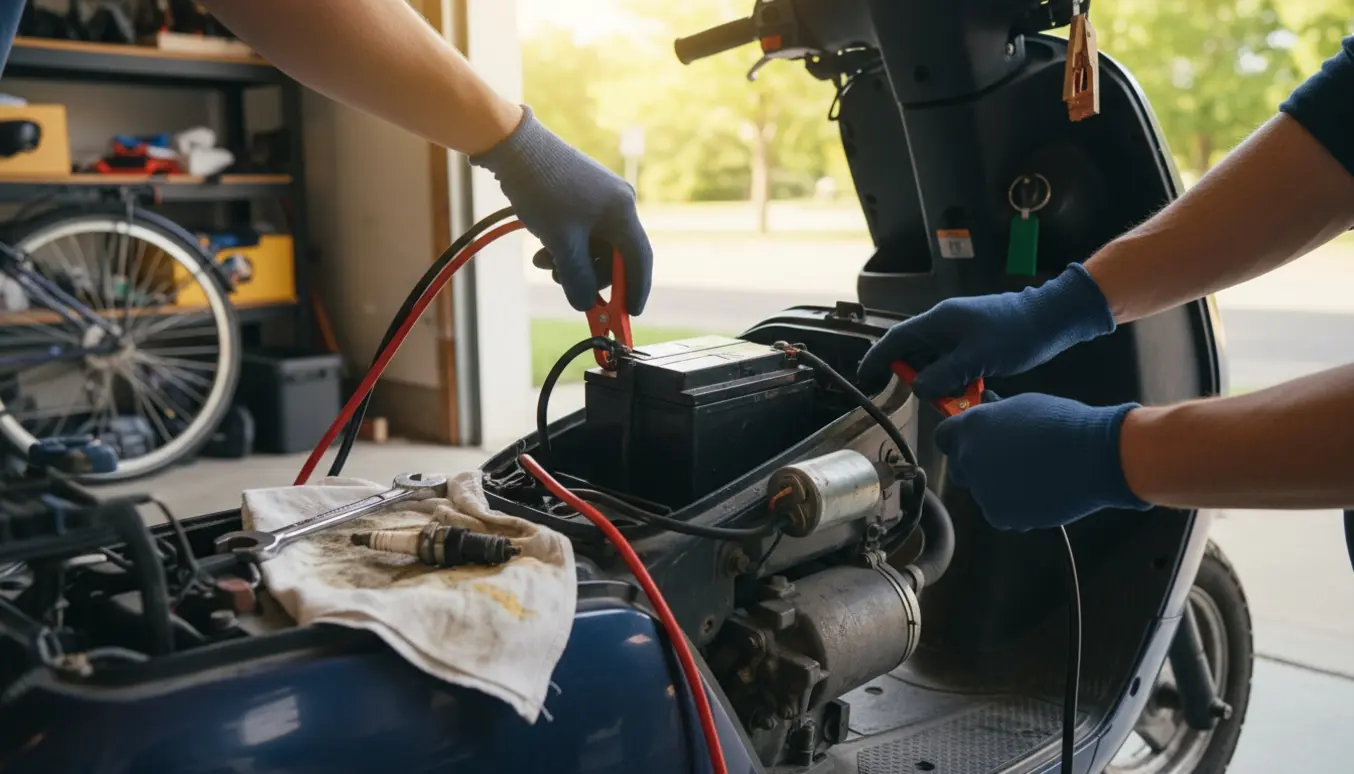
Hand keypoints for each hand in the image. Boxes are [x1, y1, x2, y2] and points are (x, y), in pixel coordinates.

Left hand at [471, 107, 651, 313]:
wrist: (514, 146)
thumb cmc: (542, 189)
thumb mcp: (560, 241)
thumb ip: (576, 277)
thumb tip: (585, 305)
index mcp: (622, 210)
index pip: (639, 259)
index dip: (635, 289)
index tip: (628, 315)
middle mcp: (618, 203)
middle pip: (614, 256)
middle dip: (591, 276)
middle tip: (569, 289)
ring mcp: (600, 198)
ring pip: (594, 246)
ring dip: (572, 262)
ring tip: (544, 263)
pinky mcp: (581, 196)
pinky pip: (581, 232)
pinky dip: (565, 247)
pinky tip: (542, 250)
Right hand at [857, 264, 1114, 398]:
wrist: (1052, 319)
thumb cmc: (1015, 333)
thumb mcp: (977, 358)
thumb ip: (944, 375)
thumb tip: (917, 389)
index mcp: (939, 321)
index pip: (896, 340)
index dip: (878, 358)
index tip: (865, 376)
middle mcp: (945, 325)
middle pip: (915, 353)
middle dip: (914, 376)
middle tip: (920, 398)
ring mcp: (960, 334)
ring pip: (936, 362)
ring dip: (939, 381)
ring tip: (950, 398)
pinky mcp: (975, 343)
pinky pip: (954, 364)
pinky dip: (956, 379)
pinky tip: (969, 391)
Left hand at [935, 393, 1149, 529]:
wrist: (1095, 456)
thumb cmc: (1064, 424)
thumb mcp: (1022, 406)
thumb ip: (995, 414)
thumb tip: (987, 410)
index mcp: (972, 427)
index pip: (944, 437)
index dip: (958, 439)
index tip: (972, 441)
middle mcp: (969, 458)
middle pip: (959, 467)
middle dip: (975, 465)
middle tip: (1005, 461)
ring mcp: (983, 489)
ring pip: (982, 492)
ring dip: (998, 487)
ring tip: (1032, 476)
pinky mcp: (1000, 515)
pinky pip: (1000, 513)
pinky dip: (1014, 508)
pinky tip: (1037, 492)